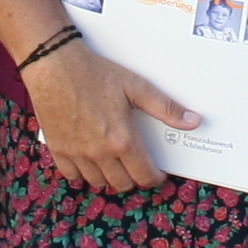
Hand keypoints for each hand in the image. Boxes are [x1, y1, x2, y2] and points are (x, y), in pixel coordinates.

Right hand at [23, 42, 201, 195]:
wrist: (54, 65)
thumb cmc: (95, 73)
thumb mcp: (135, 87)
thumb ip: (165, 108)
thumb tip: (192, 121)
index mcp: (121, 140)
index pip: (144, 176)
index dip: (154, 178)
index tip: (157, 174)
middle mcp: (99, 153)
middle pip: (122, 183)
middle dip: (134, 178)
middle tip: (138, 166)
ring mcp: (76, 154)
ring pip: (98, 182)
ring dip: (110, 177)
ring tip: (116, 163)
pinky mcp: (58, 149)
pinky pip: (73, 175)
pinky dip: (84, 173)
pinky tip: (90, 160)